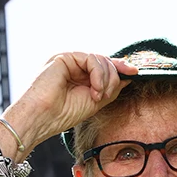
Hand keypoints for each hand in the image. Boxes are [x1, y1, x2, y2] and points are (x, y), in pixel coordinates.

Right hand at [0, 52, 137, 154]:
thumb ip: (110, 87)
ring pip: (100, 59)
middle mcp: (73, 66)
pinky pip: (90, 59)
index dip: (120, 68)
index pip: (103, 66)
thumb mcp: (94, 101)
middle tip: (106, 95)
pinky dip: (98, 74)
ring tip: (98, 96)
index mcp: (78, 76)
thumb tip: (129, 76)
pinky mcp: (63, 57)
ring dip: (106, 78)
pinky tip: (94, 89)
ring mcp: (68, 61)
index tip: (135, 73)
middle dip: (113, 77)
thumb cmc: (61, 115)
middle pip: (104, 61)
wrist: (40, 119)